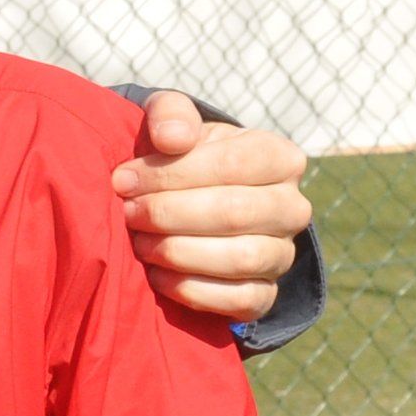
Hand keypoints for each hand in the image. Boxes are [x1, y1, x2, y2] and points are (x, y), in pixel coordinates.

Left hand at [113, 91, 313, 325]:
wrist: (192, 202)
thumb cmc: (182, 155)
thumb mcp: (174, 121)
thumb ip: (171, 114)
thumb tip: (172, 138)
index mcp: (279, 157)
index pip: (233, 164)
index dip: (172, 174)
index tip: (123, 179)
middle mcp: (292, 207)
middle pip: (234, 213)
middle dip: (168, 214)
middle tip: (127, 213)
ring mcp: (283, 254)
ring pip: (240, 259)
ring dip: (178, 252)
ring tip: (139, 242)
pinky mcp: (266, 294)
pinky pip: (241, 301)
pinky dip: (193, 291)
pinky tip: (157, 275)